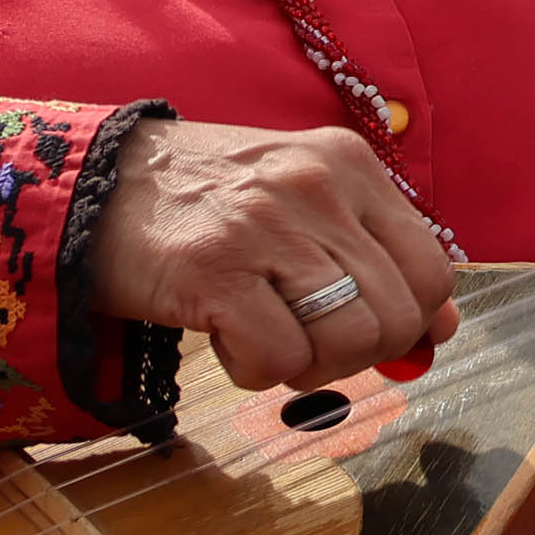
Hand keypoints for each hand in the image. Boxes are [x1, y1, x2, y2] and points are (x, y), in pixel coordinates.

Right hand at [88, 120, 458, 391]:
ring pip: (349, 341)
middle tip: (299, 337)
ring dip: (309, 366)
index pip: (432, 270)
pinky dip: (255, 370)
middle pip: (395, 316)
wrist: (92, 185)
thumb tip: (443, 328)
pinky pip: (281, 360)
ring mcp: (266, 226)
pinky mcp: (215, 270)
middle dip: (353, 352)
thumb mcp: (301, 206)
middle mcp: (316, 186)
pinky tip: (222, 335)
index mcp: (348, 165)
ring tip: (263, 335)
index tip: (358, 328)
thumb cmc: (205, 205)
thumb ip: (374, 254)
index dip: (407, 321)